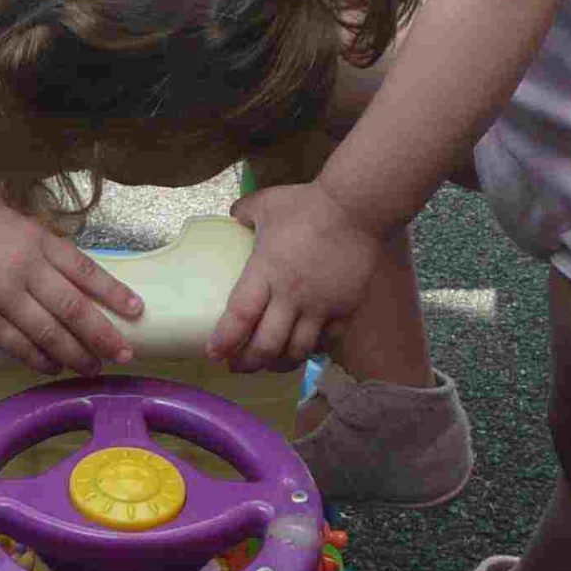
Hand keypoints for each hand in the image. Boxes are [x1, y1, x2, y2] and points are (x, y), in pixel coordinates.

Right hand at [0, 185, 141, 374]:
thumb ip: (26, 201)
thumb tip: (49, 193)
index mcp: (35, 239)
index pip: (85, 270)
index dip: (114, 293)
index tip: (136, 311)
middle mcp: (25, 270)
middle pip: (75, 310)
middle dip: (104, 336)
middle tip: (125, 353)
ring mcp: (5, 299)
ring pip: (51, 334)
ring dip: (77, 355)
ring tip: (94, 367)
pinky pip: (20, 347)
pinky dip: (41, 360)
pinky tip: (54, 367)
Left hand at [211, 180, 388, 372]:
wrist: (356, 208)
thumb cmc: (306, 205)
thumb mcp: (265, 204)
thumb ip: (243, 213)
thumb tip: (232, 218)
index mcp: (266, 272)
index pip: (240, 316)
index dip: (225, 340)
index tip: (214, 353)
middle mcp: (291, 296)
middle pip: (267, 345)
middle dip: (248, 363)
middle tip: (236, 367)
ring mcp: (321, 306)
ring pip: (297, 351)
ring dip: (279, 364)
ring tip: (268, 364)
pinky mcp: (345, 310)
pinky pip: (327, 342)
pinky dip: (312, 351)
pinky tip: (302, 350)